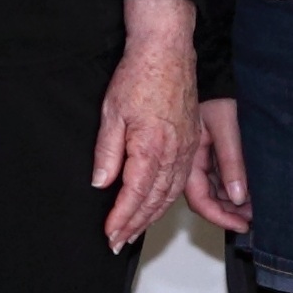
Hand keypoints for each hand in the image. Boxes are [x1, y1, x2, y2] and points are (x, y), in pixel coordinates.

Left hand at [93, 0, 199, 252]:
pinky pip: (181, 181)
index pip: (134, 195)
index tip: (110, 234)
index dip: (121, 218)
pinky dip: (167, 199)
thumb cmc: (139, 76)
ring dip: (152, 216)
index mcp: (151, 147)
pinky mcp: (192, 142)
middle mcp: (174, 153)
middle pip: (154, 200)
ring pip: (170, 194)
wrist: (166, 51)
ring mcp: (186, 149)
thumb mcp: (111, 113)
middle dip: (135, 224)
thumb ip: (107, 153)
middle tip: (119, 241)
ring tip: (134, 230)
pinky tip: (157, 205)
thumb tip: (101, 183)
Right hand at [184, 96, 250, 233]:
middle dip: (229, 212)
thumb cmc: (215, 90)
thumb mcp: (227, 126)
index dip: (219, 217)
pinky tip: (252, 190)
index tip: (241, 225)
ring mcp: (202, 156)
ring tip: (256, 207)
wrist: (211, 69)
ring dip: (233, 202)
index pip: (200, 199)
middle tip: (254, 219)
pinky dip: (235, 187)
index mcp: (189, 157)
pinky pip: (221, 176)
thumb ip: (231, 161)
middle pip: (207, 198)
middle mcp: (193, 161)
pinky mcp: (211, 150)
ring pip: (215, 190)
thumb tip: (238, 195)